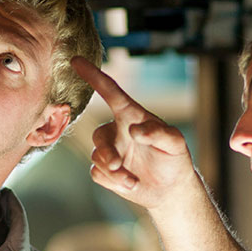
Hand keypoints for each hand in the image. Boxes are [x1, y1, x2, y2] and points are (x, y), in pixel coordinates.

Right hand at [71, 57, 196, 212]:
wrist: (170, 189)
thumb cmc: (174, 159)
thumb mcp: (175, 143)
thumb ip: (158, 133)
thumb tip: (134, 130)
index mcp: (132, 116)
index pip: (110, 92)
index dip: (94, 76)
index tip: (77, 60)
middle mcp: (117, 131)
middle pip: (98, 136)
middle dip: (107, 153)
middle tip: (119, 165)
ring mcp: (111, 151)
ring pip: (97, 158)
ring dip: (114, 172)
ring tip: (133, 180)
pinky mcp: (106, 171)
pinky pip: (97, 174)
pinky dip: (113, 182)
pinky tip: (130, 184)